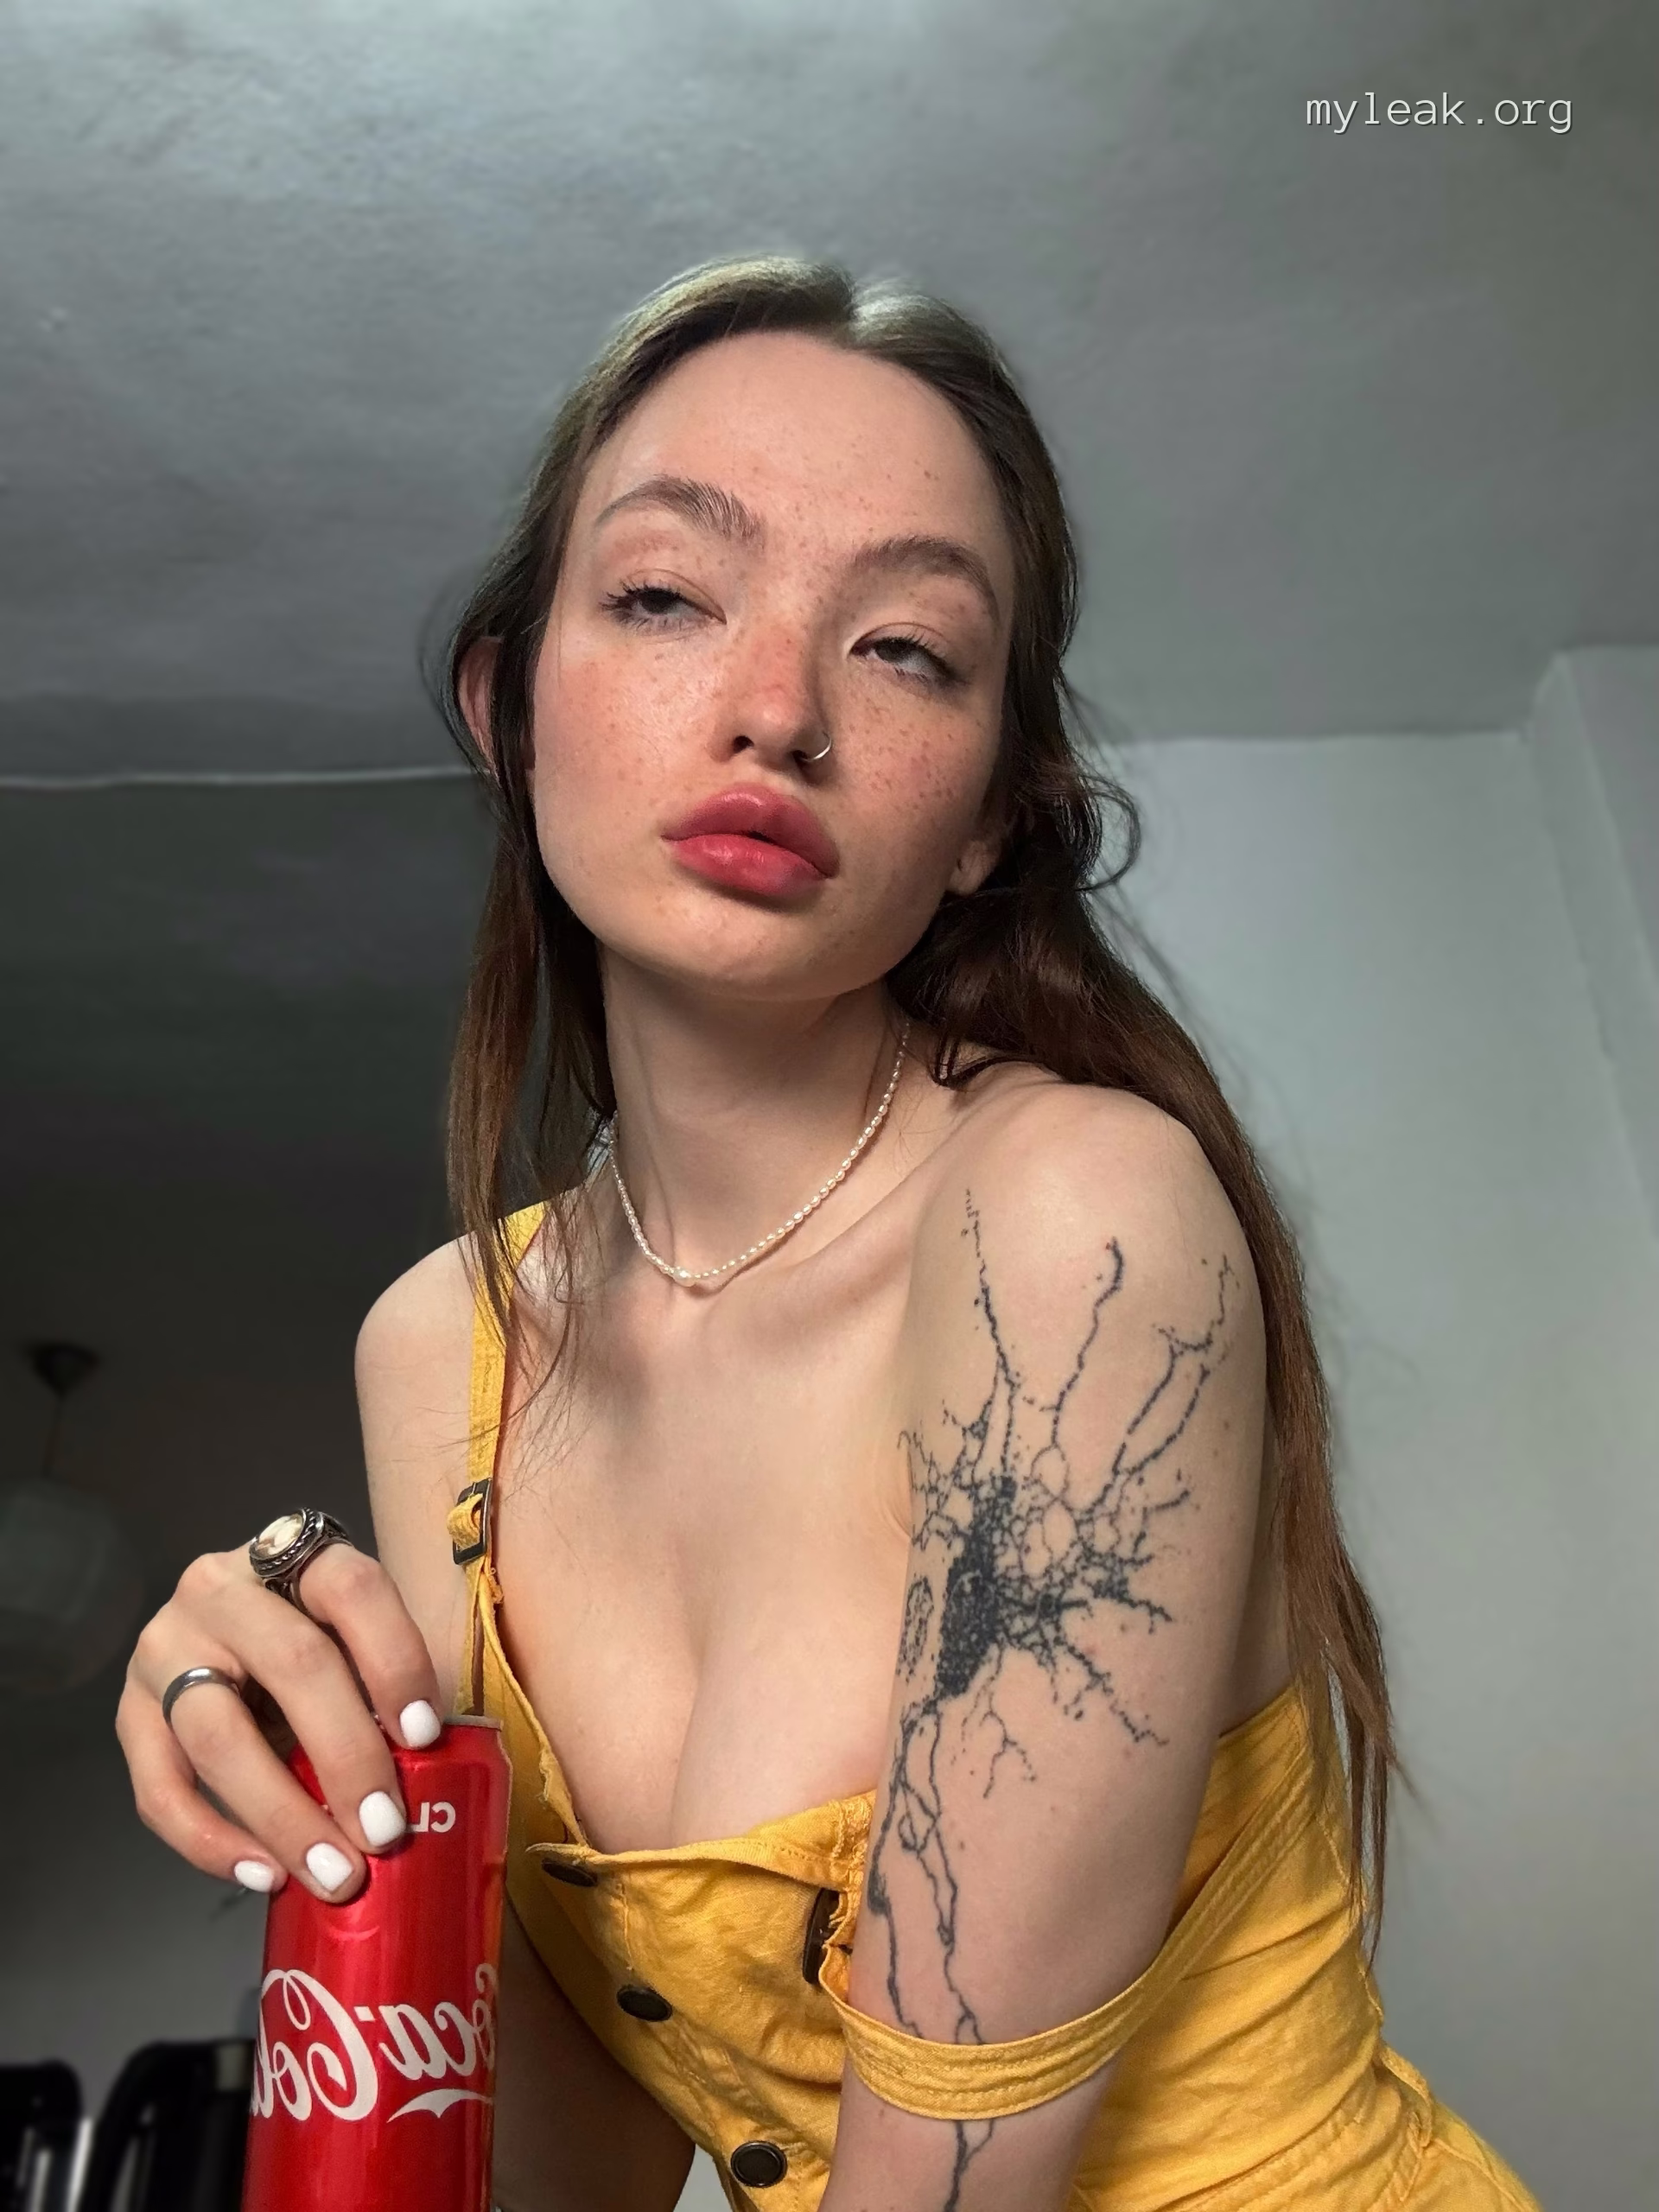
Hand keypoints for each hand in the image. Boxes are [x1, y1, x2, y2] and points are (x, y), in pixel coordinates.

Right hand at [116, 1538, 443, 1902]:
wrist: (230, 1638)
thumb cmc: (318, 1642)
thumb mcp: (353, 1640)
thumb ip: (385, 1686)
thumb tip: (439, 1778)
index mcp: (296, 1555)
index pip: (352, 1589)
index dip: (395, 1660)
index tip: (426, 1736)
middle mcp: (220, 1590)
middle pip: (292, 1664)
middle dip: (346, 1755)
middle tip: (386, 1829)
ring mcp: (164, 1648)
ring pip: (217, 1734)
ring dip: (280, 1814)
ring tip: (333, 1873)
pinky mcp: (128, 1713)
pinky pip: (159, 1789)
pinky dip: (211, 1842)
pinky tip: (265, 1874)